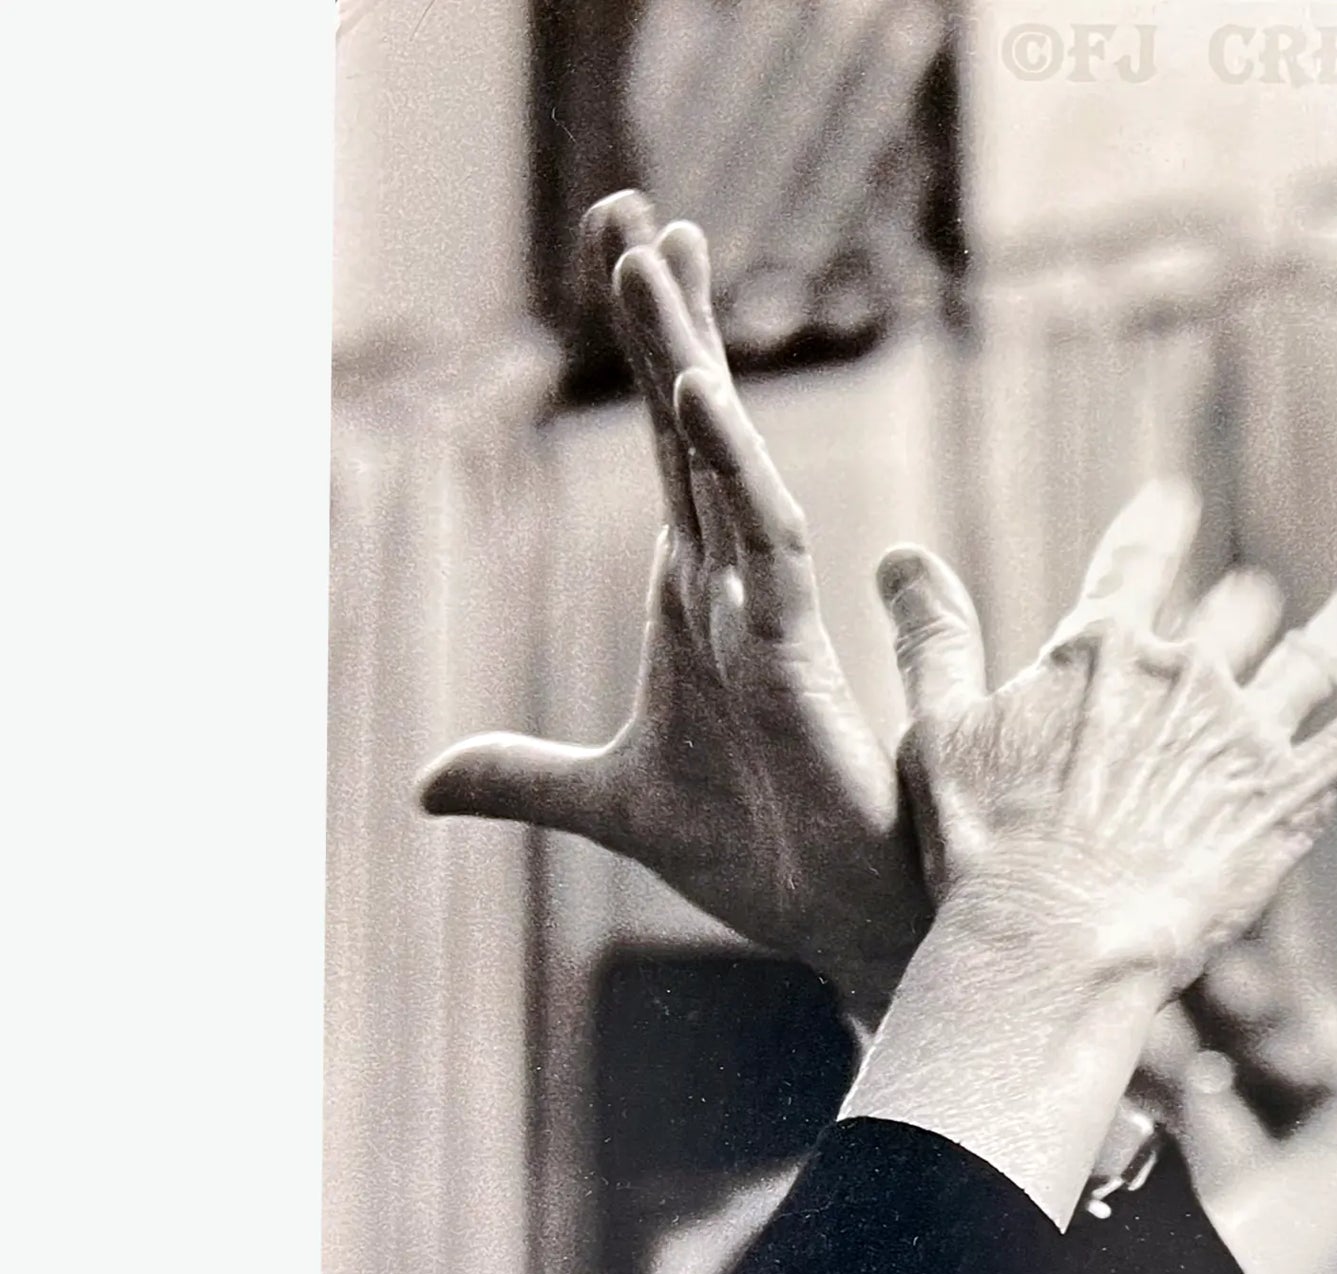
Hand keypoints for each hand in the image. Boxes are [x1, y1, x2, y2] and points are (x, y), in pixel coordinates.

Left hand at [415, 194, 927, 1017]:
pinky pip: (764, 541)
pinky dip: (729, 468)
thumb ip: (524, 779)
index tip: (627, 260)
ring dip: (683, 356)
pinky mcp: (795, 656)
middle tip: (633, 206)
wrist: (831, 924)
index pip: (664, 460)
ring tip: (651, 248)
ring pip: (722, 460)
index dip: (647, 361)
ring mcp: (768, 614)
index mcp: (698, 605)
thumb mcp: (610, 806)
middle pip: (690, 432)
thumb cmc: (755, 854)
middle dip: (660, 320)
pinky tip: (693, 395)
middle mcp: (736, 590)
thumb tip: (424, 781)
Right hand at [880, 479, 1336, 999]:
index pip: (1134, 559)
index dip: (1155, 527)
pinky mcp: (1295, 795)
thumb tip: (901, 557)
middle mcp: (1183, 673)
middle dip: (1239, 610)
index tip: (1174, 500)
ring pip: (1309, 661)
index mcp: (1099, 651)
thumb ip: (931, 638)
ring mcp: (1244, 731)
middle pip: (1226, 617)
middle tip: (1253, 601)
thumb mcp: (937, 731)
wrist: (1053, 937)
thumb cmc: (983, 846)